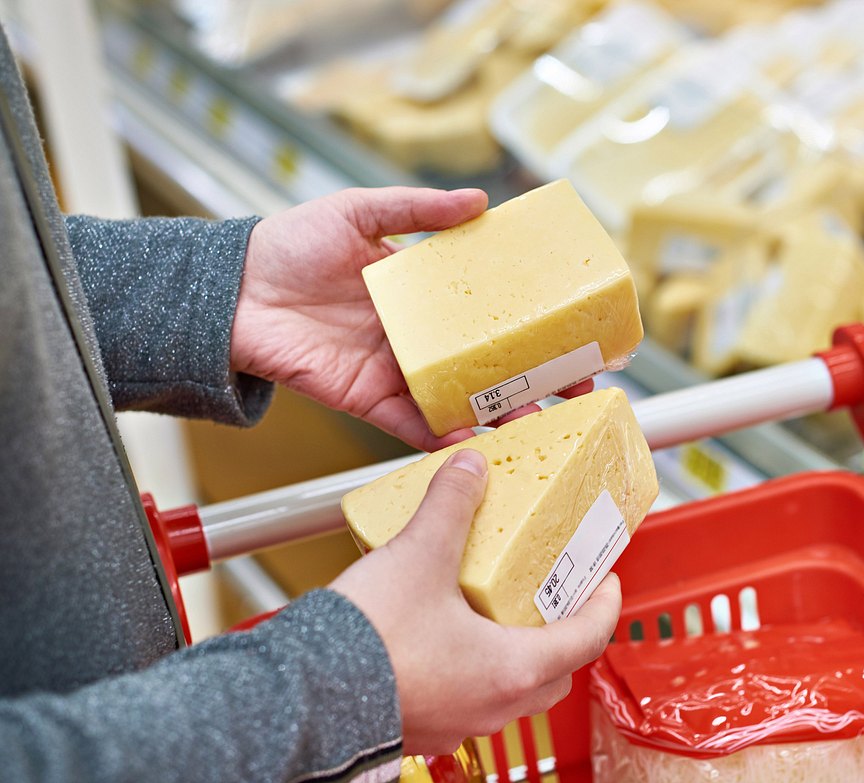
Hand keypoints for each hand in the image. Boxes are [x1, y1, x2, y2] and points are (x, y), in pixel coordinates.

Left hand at [233, 187, 592, 451]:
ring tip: (537, 423)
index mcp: (422, 295)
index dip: (530, 326)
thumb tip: (479, 201)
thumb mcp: (358, 211)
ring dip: (498, 415)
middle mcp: (416, 338)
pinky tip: (475, 441)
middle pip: (486, 365)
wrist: (230, 290)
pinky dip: (442, 435)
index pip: (490, 313)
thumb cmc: (288, 244)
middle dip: (531, 382)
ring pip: (459, 400)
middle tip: (574, 393)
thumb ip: (417, 210)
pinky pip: (412, 423)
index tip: (572, 336)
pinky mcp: (367, 400)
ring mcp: (396, 371)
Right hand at [329, 449, 621, 754]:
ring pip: (510, 690)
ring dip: (517, 652)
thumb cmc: (368, 644)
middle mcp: (492, 706)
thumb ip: (451, 506)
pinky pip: (467, 699)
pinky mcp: (421, 726)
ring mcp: (457, 723)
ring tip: (499, 610)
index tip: (606, 579)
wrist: (299, 696)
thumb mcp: (419, 556)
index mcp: (512, 670)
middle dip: (563, 631)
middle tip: (557, 594)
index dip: (604, 602)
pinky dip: (474, 668)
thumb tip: (469, 468)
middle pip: (555, 671)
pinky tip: (446, 636)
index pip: (588, 637)